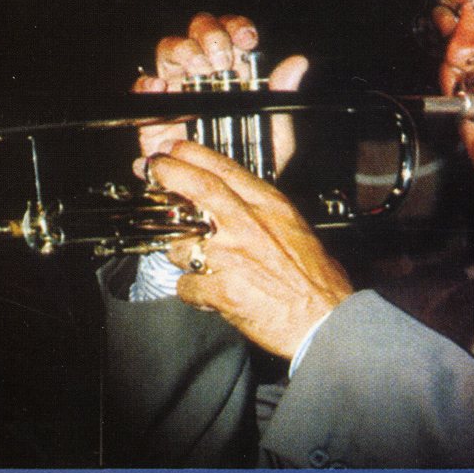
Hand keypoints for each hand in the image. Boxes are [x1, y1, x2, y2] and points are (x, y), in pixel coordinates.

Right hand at [133, 12, 307, 170]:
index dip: (237, 28)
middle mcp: (205, 74)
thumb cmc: (252, 164)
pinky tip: (162, 86)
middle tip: (221, 58)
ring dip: (184, 50)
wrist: (224, 199)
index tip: (246, 40)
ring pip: (170, 49)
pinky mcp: (154, 113)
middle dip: (210, 35)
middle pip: (198, 32)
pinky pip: (142, 89)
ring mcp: (178, 89)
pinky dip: (148, 83)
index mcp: (235, 72)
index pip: (231, 33)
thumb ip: (283, 97)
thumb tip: (296, 64)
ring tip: (198, 69)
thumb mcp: (276, 132)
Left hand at [147, 141, 353, 359]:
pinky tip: (204, 294)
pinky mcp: (222, 290)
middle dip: (167, 172)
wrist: (327, 322)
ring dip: (179, 251)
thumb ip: (262, 213)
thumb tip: (235, 203)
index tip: (172, 149)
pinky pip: (186, 286)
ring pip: (182, 243)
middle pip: (198, 187)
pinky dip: (190, 290)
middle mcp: (248, 226)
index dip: (192, 155)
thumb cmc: (316, 281)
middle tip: (147, 168)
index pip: (224, 169)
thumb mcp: (295, 229)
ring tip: (193, 260)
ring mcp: (232, 257)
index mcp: (270, 207)